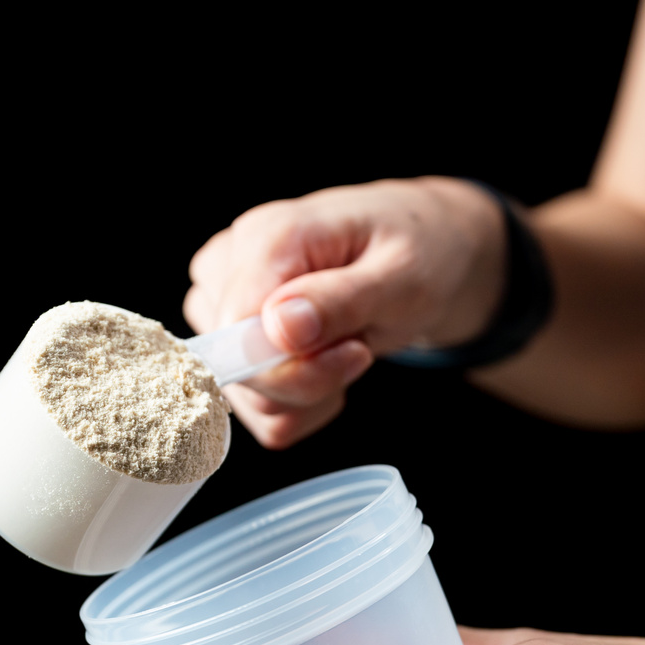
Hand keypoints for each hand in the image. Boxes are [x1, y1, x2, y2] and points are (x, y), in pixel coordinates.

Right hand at [183, 177, 506, 447]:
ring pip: (242, 396)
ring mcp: (222, 303)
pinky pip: (252, 408)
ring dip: (306, 397)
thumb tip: (278, 327)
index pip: (237, 330)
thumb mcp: (402, 276)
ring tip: (345, 349)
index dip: (294, 364)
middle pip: (234, 368)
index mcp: (265, 236)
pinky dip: (298, 406)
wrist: (422, 254)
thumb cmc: (416, 254)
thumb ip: (340, 300)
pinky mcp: (230, 338)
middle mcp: (228, 266)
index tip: (356, 352)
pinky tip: (327, 367)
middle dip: (307, 381)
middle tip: (359, 347)